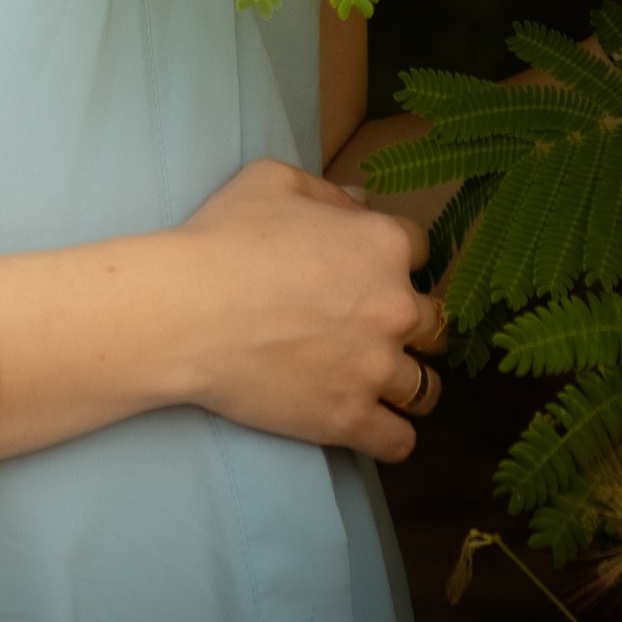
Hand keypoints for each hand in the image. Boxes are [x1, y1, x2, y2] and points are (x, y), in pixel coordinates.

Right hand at [177, 159, 439, 462]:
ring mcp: (376, 369)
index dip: (395, 255)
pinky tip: (372, 422)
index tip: (369, 267)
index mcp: (382, 245)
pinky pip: (401, 441)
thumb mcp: (274, 181)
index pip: (420, 248)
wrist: (187, 311)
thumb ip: (329, 192)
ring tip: (378, 379)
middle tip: (372, 325)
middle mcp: (394, 307)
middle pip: (433, 321)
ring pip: (427, 387)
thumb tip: (361, 205)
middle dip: (410, 321)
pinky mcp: (351, 419)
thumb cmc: (225, 237)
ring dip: (408, 381)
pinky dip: (391, 434)